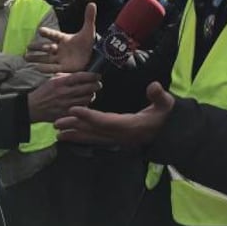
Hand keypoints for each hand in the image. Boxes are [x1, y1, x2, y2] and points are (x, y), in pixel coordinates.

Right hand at [25, 3, 95, 72]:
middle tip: (28, 46)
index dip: (48, 32)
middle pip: (46, 47)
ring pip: (46, 58)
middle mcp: (60, 49)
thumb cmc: (88, 43)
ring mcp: (61, 59)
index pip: (54, 35)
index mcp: (64, 39)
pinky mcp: (64, 68)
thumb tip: (92, 3)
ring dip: (36, 58)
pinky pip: (53, 68)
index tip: (40, 30)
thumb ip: (89, 18)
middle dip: (37, 47)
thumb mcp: (89, 31)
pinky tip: (37, 68)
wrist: (94, 57)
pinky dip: (46, 68)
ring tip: (26, 57)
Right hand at [28, 72, 101, 122]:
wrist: (32, 108)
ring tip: (90, 93)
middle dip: (96, 85)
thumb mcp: (53, 80)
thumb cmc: (44, 92)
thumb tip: (82, 74)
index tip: (97, 76)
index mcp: (61, 82)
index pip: (82, 76)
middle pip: (88, 88)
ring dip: (91, 95)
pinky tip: (83, 102)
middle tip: (97, 85)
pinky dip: (85, 105)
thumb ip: (67, 76)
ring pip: (88, 98)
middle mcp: (65, 92)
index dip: (93, 76)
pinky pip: (82, 108)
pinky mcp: (67, 113)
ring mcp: (66, 104)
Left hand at [55, 81, 174, 145]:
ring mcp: (119, 140)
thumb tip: (154, 85)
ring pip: (93, 137)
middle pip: (94, 131)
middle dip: (75, 127)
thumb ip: (159, 96)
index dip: (90, 116)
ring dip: (76, 134)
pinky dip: (84, 137)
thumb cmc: (166, 116)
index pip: (106, 121)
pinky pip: (97, 139)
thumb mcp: (167, 104)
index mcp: (130, 126)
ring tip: (58, 133)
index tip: (74, 109)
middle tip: (56, 123)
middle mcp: (121, 135)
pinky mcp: (117, 140)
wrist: (170, 133)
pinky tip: (73, 136)